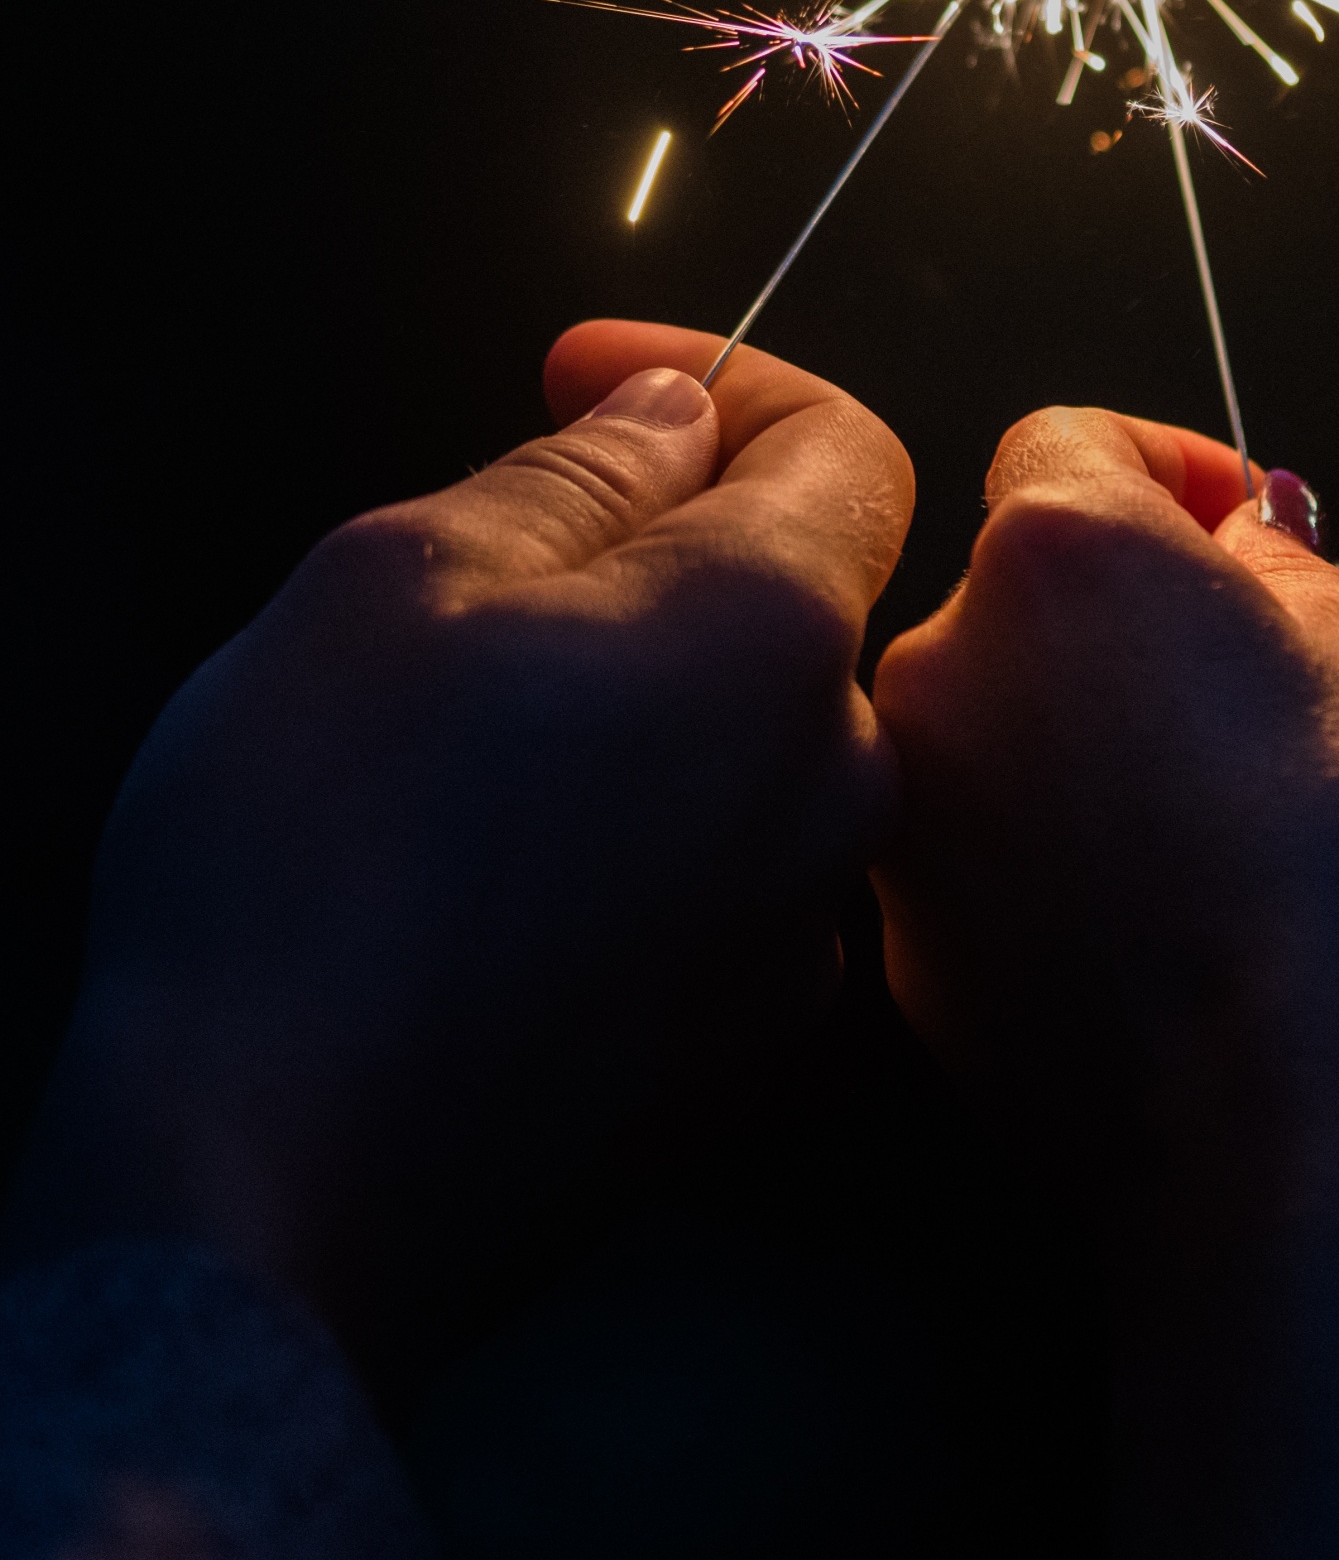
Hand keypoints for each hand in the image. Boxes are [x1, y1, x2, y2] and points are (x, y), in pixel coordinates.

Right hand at [6, 322, 910, 1403]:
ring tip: (472, 720)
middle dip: (668, 542)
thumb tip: (674, 418)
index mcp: (774, 634)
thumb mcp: (402, 575)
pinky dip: (643, 822)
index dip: (719, 382)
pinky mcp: (733, 1052)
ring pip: (752, 741)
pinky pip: (722, 871)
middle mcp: (833, 788)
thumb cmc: (315, 853)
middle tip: (489, 557)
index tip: (589, 377)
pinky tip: (497, 854)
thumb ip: (573, 474)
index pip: (849, 448)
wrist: (269, 1182)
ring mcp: (793, 936)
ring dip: (648, 690)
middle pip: (803, 599)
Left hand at [872, 406, 1338, 1559]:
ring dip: (1066, 739)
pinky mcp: (910, 950)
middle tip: (1234, 690)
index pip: (1070, 439)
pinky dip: (1038, 860)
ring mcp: (912, 817)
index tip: (1226, 524)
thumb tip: (1243, 547)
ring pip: (985, 728)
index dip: (1165, 472)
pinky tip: (1149, 912)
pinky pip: (972, 855)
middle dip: (1114, 619)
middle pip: (1014, 591)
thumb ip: (1286, 563)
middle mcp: (941, 666)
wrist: (1311, 1124)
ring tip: (1199, 820)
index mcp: (1057, 555)